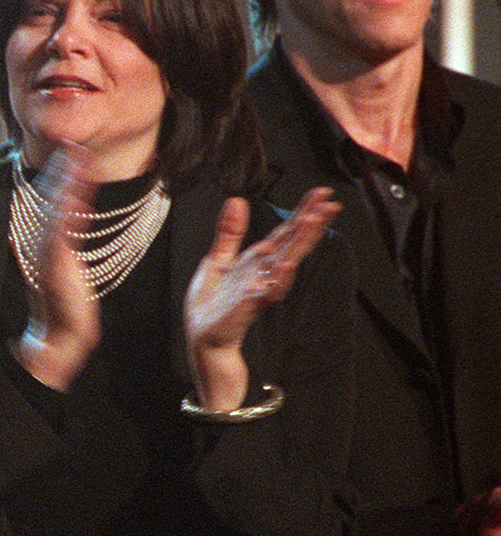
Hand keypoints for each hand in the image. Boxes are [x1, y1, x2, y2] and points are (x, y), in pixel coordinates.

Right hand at [12, 142, 99, 391]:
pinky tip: (78, 195)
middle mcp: (43, 243)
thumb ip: (67, 238)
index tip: (72, 148)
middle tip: (73, 142)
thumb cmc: (63, 304)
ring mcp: (48, 254)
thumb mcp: (65, 265)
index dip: (61, 173)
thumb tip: (78, 210)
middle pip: (52, 199)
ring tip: (76, 158)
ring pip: (57, 210)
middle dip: (63, 169)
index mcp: (45, 240)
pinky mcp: (56, 266)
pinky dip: (69, 213)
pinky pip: (63, 234)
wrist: (60, 335)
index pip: (53, 200)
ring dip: (66, 183)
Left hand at [183, 187, 337, 410]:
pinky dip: (275, 281)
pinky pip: (263, 294)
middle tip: (330, 204)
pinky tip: (285, 267)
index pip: (284, 233)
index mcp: (257, 262)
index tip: (321, 193)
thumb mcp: (217, 261)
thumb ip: (229, 232)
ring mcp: (257, 292)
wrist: (204, 342)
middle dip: (310, 224)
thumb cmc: (212, 306)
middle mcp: (262, 275)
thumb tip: (236, 200)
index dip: (302, 212)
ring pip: (284, 266)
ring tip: (313, 225)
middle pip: (291, 245)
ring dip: (299, 246)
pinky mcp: (245, 309)